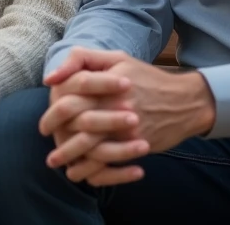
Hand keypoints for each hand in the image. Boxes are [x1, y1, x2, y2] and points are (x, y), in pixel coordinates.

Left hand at [41, 48, 215, 185]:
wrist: (185, 101)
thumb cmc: (146, 78)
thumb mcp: (117, 58)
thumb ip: (82, 60)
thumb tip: (51, 78)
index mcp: (108, 84)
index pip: (70, 99)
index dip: (52, 114)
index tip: (44, 124)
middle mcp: (117, 106)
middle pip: (77, 126)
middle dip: (58, 140)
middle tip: (49, 147)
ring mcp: (128, 128)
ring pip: (90, 149)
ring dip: (70, 158)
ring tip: (58, 162)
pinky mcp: (138, 146)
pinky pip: (110, 164)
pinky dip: (92, 171)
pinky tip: (81, 172)